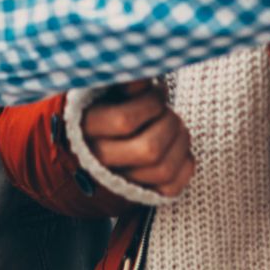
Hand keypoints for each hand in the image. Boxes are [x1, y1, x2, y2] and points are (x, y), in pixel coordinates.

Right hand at [80, 80, 194, 196]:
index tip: (156, 92)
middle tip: (167, 111)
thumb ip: (122, 82)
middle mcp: (100, 161)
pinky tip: (178, 147)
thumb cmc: (99, 109)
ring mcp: (120, 182)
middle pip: (150, 149)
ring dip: (180, 142)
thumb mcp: (101, 90)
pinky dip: (185, 164)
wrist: (84, 150)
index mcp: (86, 130)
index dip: (151, 102)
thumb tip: (143, 74)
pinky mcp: (140, 195)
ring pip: (163, 170)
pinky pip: (172, 187)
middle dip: (169, 123)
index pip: (125, 120)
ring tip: (176, 126)